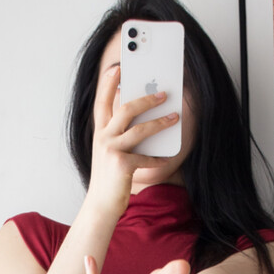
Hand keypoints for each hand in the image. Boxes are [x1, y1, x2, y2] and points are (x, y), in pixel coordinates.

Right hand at [87, 62, 181, 215]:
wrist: (100, 205)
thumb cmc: (109, 177)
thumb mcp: (109, 151)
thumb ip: (119, 133)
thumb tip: (141, 116)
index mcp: (99, 132)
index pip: (102, 100)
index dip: (109, 82)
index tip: (119, 67)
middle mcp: (103, 138)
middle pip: (126, 109)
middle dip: (147, 99)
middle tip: (164, 94)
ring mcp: (111, 150)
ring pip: (140, 129)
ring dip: (160, 122)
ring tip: (174, 118)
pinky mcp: (122, 165)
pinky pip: (146, 156)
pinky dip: (158, 157)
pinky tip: (166, 157)